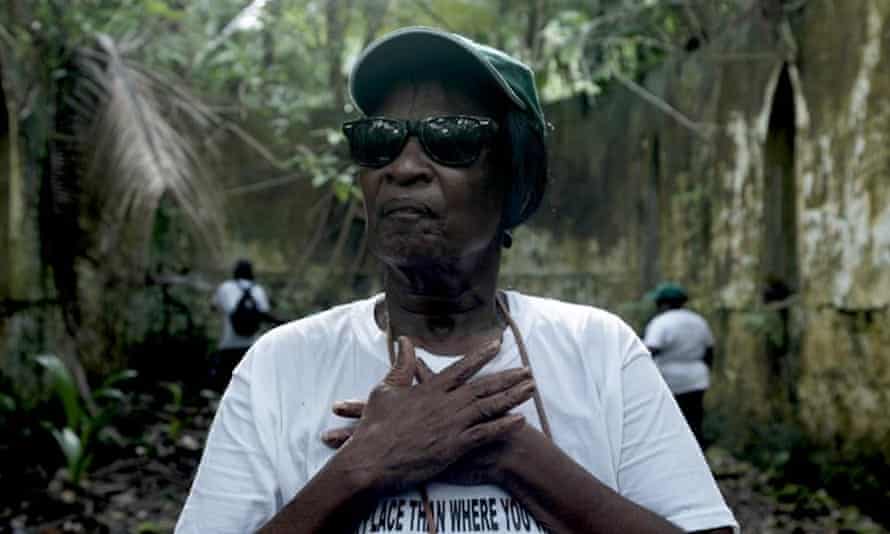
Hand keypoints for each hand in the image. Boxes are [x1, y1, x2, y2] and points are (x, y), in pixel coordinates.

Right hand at [321, 337, 534, 493]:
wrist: (371, 459)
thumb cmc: (374, 426)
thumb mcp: (385, 390)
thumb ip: (402, 366)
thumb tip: (405, 340)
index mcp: (430, 389)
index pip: (461, 367)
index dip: (481, 355)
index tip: (498, 345)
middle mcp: (445, 403)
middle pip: (483, 386)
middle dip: (508, 377)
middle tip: (528, 371)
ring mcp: (452, 425)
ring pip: (489, 407)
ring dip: (512, 397)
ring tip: (531, 389)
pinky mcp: (454, 447)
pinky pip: (486, 434)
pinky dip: (504, 426)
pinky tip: (521, 420)